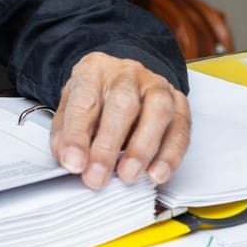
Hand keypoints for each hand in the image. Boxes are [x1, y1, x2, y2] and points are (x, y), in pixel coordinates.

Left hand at [48, 51, 190, 189]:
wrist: (122, 76)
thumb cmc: (97, 93)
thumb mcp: (72, 104)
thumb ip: (66, 130)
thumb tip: (66, 156)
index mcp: (94, 70)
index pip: (84, 99)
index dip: (77, 133)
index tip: (73, 162)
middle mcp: (127, 74)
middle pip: (121, 104)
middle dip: (108, 145)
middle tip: (96, 176)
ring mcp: (156, 86)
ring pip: (157, 111)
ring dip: (142, 149)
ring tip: (127, 175)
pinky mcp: (179, 103)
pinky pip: (181, 128)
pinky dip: (170, 155)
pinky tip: (156, 173)